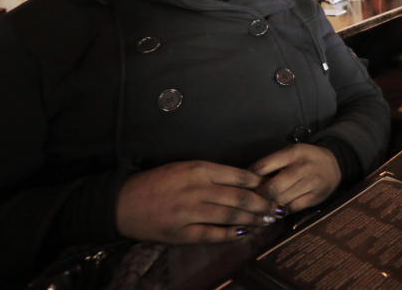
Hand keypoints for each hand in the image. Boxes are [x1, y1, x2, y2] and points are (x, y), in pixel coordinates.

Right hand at [115, 161, 277, 242]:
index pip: (239, 175)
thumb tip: (243, 180)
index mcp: (198, 169)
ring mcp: (189, 212)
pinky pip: (212, 234)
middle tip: (278, 208)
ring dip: (253, 219)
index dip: (260, 184)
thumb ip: (212, 173)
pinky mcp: (181, 232)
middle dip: (263, 203)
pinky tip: (245, 233)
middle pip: (239, 196)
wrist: (122, 201)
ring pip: (230, 215)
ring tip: (268, 220)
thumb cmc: (156, 182)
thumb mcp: (184, 168)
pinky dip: (231, 234)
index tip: (273, 188)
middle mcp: (196, 189)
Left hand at [250, 144, 341, 212]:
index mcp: (294, 152)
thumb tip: (248, 179)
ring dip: (268, 205)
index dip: (250, 178)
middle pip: (273, 187)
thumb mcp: (290, 153)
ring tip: (260, 206)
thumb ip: (271, 164)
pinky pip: (292, 208)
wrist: (334, 164)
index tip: (244, 185)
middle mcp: (303, 167)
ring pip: (281, 200)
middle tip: (251, 200)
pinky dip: (281, 211)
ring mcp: (311, 183)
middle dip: (259, 195)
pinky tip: (275, 210)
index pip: (264, 166)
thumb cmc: (305, 159)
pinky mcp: (315, 198)